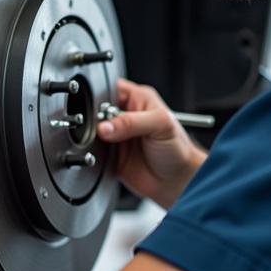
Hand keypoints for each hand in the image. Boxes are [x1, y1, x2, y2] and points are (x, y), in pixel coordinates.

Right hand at [97, 78, 205, 208]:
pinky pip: (94, 150)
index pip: (110, 87)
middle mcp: (124, 115)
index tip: (96, 107)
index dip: (100, 94)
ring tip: (104, 142)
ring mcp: (116, 135)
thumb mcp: (160, 125)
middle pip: (96, 109)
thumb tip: (105, 126)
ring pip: (92, 130)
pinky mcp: (110, 154)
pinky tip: (102, 153)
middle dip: (93, 118)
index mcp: (137, 98)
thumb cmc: (178, 149)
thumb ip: (132, 122)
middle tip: (101, 128)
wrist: (177, 182)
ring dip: (92, 136)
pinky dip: (93, 152)